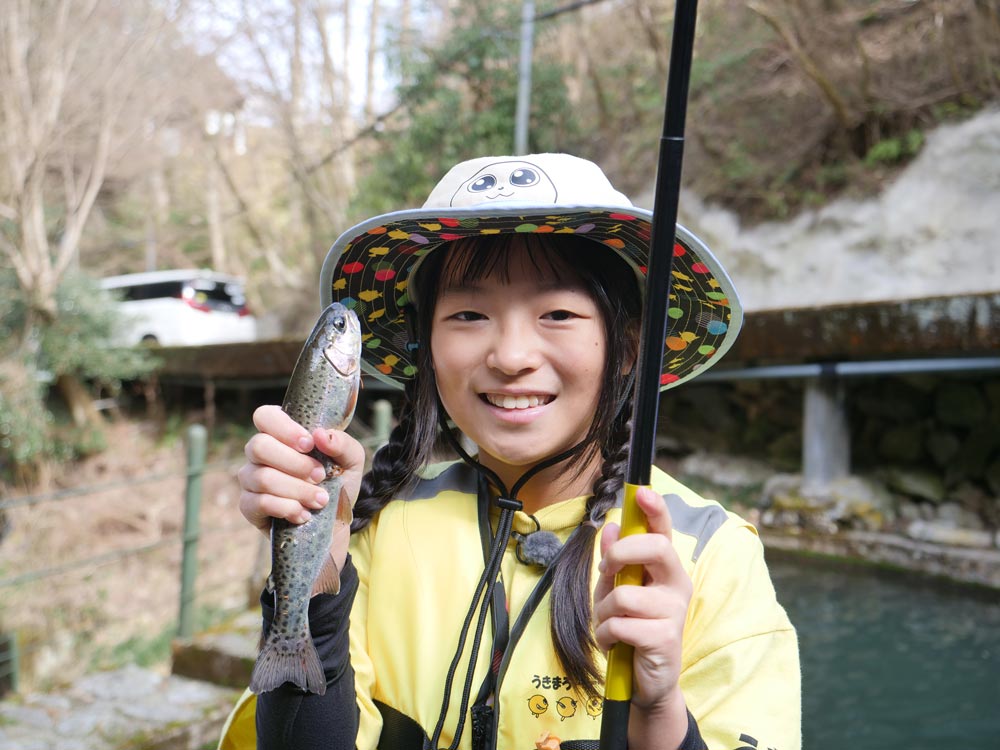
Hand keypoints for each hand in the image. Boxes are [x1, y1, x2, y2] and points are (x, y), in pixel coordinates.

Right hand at [237, 405, 365, 565]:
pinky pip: (259, 502)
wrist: (335, 524)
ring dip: (298, 490)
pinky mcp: (249, 506)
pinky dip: (287, 508)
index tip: (309, 444)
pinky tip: (304, 514)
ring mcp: (251, 479)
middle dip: (295, 464)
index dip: (284, 428)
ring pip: (262, 477)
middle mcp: (260, 454)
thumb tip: (321, 435)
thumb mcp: (350, 461)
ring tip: (320, 499)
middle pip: (259, 446)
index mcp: (281, 434)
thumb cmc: (338, 484)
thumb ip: (342, 444)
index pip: (265, 416)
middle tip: (320, 475)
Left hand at [592, 487, 691, 733]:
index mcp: (664, 569)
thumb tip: (612, 527)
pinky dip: (606, 635)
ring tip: (610, 625)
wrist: (644, 681)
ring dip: (604, 612)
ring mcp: (673, 611)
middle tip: (606, 572)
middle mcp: (675, 584)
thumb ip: (614, 561)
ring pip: (624, 594)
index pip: (663, 532)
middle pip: (655, 548)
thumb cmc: (631, 629)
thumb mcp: (616, 590)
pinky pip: (619, 624)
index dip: (655, 510)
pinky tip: (615, 644)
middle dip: (621, 554)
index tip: (643, 493)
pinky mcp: (664, 637)